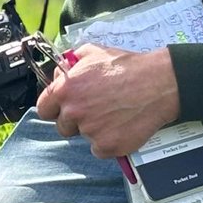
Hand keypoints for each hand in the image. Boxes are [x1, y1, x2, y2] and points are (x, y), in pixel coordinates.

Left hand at [35, 44, 179, 156]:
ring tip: (113, 115)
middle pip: (63, 127)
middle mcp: (74, 112)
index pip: (44, 109)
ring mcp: (90, 131)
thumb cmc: (127, 66)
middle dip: (76, 121)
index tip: (64, 108)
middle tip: (96, 111)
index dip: (54, 109)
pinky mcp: (108, 146)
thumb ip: (70, 63)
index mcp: (66, 89)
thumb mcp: (93, 52)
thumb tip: (59, 73)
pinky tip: (121, 127)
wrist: (158, 83)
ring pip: (84, 137)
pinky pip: (100, 150)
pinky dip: (109, 142)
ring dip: (94, 131)